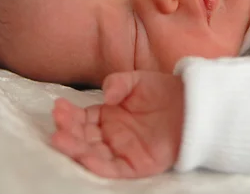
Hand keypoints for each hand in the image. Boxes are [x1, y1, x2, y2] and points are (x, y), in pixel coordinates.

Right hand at [51, 71, 183, 178]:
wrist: (192, 104)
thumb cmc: (163, 90)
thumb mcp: (136, 80)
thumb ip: (118, 83)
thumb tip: (105, 96)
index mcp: (107, 116)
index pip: (82, 119)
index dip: (69, 115)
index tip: (58, 107)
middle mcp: (111, 136)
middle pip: (83, 138)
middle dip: (68, 133)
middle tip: (57, 126)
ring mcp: (122, 151)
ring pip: (93, 154)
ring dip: (76, 149)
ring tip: (61, 139)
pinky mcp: (136, 165)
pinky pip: (114, 169)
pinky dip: (98, 165)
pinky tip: (84, 156)